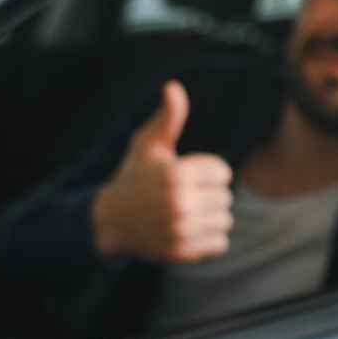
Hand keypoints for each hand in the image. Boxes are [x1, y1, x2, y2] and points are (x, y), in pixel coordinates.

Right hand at [92, 80, 233, 261]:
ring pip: (225, 220)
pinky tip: (190, 229)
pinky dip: (210, 238)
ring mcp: (180, 230)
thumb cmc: (135, 175)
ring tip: (189, 211)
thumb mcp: (148, 144)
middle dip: (210, 194)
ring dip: (212, 216)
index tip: (189, 174)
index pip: (223, 172)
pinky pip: (220, 243)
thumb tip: (173, 86)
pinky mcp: (182, 252)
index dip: (209, 171)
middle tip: (187, 195)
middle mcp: (178, 203)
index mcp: (175, 174)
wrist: (111, 220)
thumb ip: (168, 117)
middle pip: (226, 197)